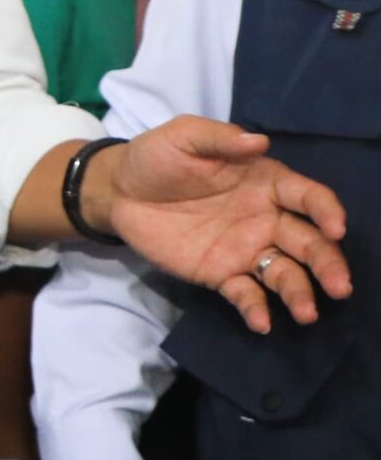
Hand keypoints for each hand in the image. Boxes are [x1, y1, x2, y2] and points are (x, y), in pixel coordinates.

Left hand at [97, 119, 351, 332]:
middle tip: (340, 286)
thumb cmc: (157, 158)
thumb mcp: (184, 137)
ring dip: (299, 292)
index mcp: (267, 182)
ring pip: (283, 272)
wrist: (118, 191)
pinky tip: (262, 323)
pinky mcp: (220, 273)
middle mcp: (266, 218)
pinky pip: (245, 293)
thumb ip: (220, 140)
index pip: (308, 198)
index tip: (336, 228)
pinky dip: (256, 308)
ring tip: (307, 313)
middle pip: (307, 242)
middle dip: (327, 263)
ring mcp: (245, 249)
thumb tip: (259, 142)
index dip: (326, 211)